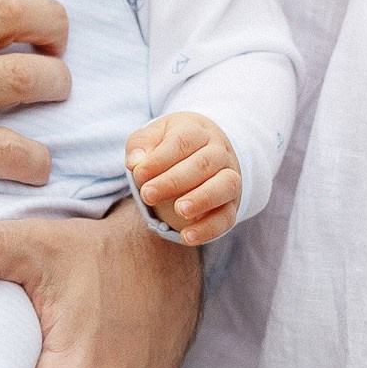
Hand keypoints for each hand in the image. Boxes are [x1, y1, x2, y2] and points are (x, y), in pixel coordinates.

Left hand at [127, 113, 241, 246]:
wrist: (202, 153)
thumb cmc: (170, 146)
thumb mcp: (152, 138)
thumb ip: (141, 146)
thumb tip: (135, 162)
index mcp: (198, 131)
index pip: (182, 142)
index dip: (160, 159)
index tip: (138, 175)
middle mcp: (219, 152)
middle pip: (203, 164)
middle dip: (174, 181)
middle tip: (148, 195)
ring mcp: (230, 177)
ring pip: (225, 186)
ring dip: (202, 199)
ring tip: (179, 210)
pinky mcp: (231, 204)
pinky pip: (227, 217)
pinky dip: (209, 228)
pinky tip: (188, 237)